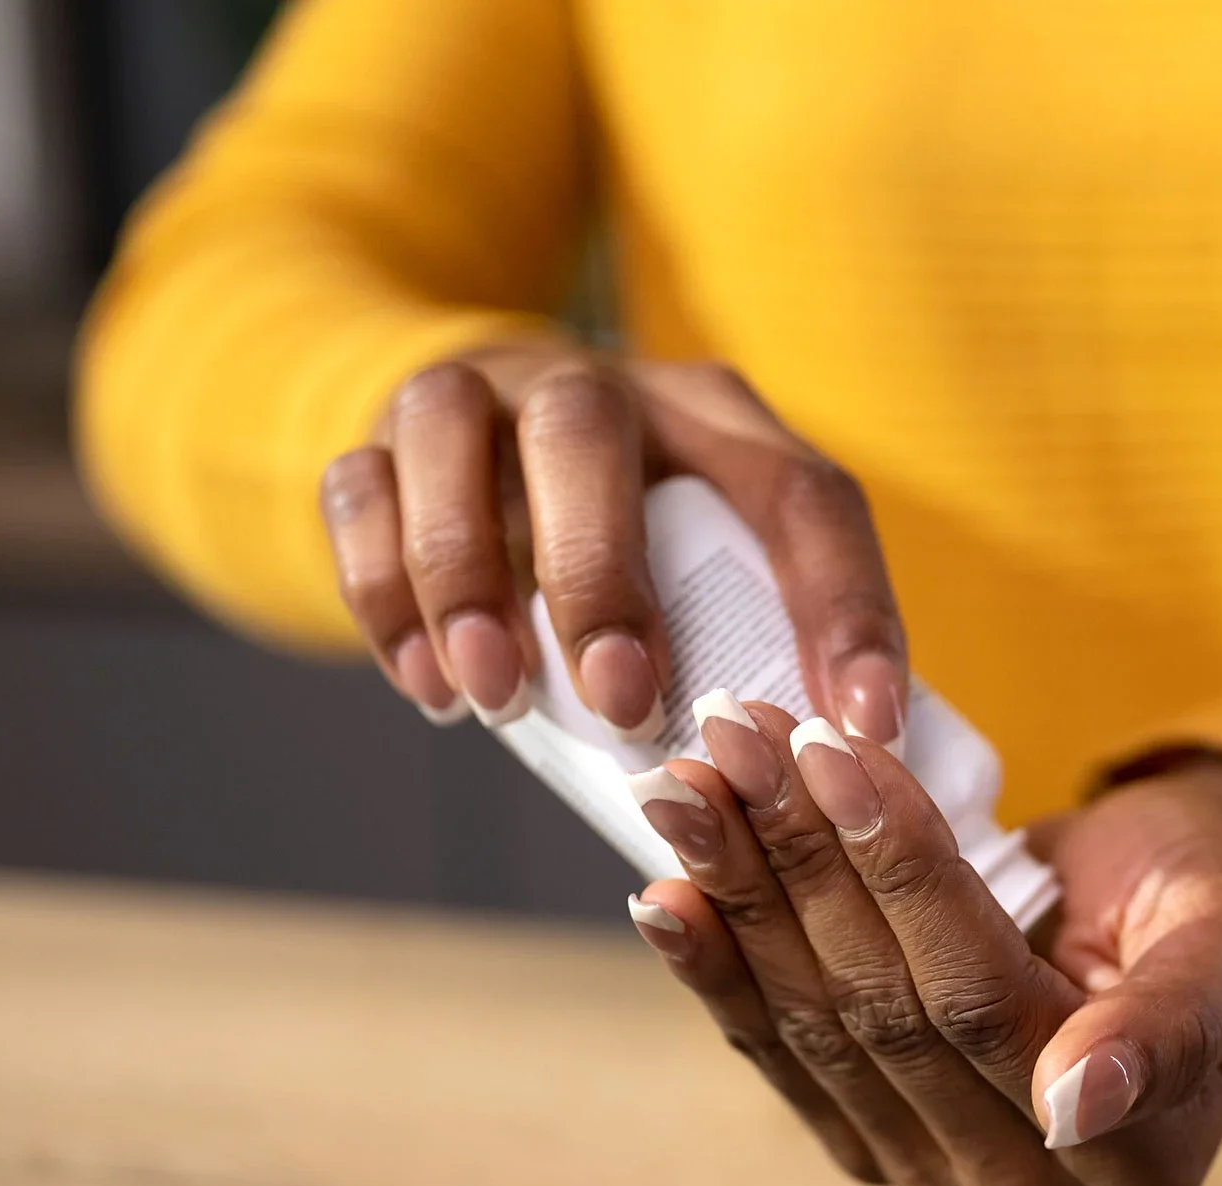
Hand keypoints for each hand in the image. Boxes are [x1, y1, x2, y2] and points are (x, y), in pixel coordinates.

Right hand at [316, 345, 909, 744]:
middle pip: (586, 431)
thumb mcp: (716, 556)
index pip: (802, 493)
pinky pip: (358, 488)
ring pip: (451, 435)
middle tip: (623, 705)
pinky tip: (427, 684)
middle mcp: (595, 382)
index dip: (845, 610)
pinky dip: (380, 591)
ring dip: (465, 575)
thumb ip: (760, 635)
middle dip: (599, 575)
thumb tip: (837, 768)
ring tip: (497, 700)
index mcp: (716, 414)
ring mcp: (477, 394)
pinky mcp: (377, 435)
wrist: (488, 434)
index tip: (863, 729)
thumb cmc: (639, 534)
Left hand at [625, 701, 1221, 1185]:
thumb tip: (1073, 1100)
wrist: (1166, 911)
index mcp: (1141, 1159)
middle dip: (799, 863)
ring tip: (686, 784)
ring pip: (821, 1028)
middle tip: (735, 737)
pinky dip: (717, 968)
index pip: (984, 1004)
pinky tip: (663, 893)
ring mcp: (941, 1180)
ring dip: (740, 896)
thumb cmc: (1209, 899)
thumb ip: (1174, 1023)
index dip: (902, 877)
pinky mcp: (874, 1146)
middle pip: (886, 1014)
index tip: (833, 755)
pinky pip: (781, 1057)